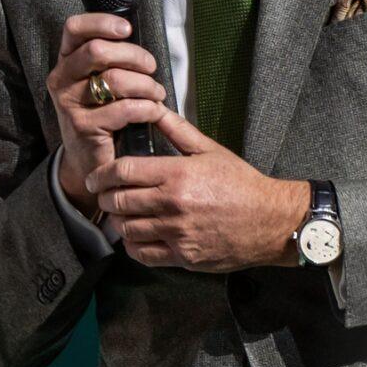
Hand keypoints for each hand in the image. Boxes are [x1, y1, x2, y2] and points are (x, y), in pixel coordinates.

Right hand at [47, 13, 167, 216]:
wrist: (87, 160)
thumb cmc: (102, 115)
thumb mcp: (99, 82)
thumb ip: (111, 59)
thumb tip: (136, 38)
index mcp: (66, 62)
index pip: (74, 29)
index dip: (102, 22)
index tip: (127, 29)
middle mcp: (61, 79)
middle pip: (97, 50)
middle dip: (134, 56)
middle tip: (151, 67)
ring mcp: (69, 103)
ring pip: (115, 79)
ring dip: (145, 84)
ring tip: (157, 93)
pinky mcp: (83, 126)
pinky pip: (124, 109)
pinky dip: (147, 108)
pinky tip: (154, 112)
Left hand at [88, 107, 310, 271]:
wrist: (271, 221)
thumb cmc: (242, 184)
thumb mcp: (210, 150)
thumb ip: (178, 131)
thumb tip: (154, 110)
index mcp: (177, 174)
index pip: (124, 172)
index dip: (102, 175)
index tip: (95, 178)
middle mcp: (173, 204)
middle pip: (119, 202)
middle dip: (106, 198)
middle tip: (104, 196)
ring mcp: (177, 233)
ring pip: (127, 229)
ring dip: (118, 221)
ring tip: (120, 215)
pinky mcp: (183, 256)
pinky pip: (143, 254)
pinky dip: (133, 245)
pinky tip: (136, 235)